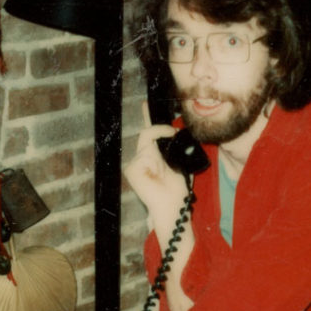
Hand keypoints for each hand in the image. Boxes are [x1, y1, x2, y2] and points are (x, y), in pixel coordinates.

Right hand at [123, 103, 188, 241]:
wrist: (172, 206)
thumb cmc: (177, 190)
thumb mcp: (179, 163)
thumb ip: (174, 148)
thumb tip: (177, 132)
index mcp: (152, 157)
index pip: (148, 134)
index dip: (146, 117)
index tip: (146, 104)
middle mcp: (141, 160)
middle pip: (147, 134)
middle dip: (160, 130)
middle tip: (172, 133)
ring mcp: (134, 165)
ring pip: (146, 143)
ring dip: (159, 154)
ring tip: (163, 172)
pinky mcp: (131, 170)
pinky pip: (143, 155)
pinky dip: (152, 161)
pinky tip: (155, 174)